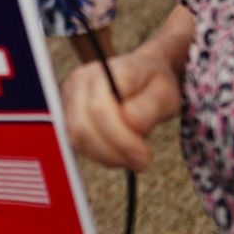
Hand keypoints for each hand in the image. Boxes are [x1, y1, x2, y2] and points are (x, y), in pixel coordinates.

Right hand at [61, 49, 181, 170]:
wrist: (142, 76)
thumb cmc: (153, 83)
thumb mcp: (164, 92)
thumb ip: (148, 107)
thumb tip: (131, 124)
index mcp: (101, 72)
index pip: (99, 109)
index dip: (121, 137)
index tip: (145, 154)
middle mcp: (78, 84)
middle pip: (83, 127)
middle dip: (113, 152)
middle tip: (141, 161)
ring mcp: (69, 100)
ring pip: (77, 139)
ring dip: (106, 157)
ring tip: (133, 158)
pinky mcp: (69, 117)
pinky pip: (78, 144)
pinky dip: (100, 156)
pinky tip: (121, 154)